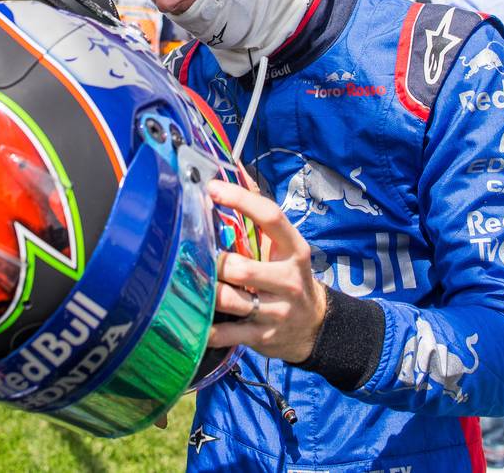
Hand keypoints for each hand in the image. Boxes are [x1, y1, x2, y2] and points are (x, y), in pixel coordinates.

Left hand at [205, 180, 327, 362]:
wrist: (316, 326)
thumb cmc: (288, 275)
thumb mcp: (283, 244)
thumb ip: (259, 209)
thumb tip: (236, 166)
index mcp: (294, 249)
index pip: (270, 217)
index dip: (240, 200)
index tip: (211, 188)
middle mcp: (287, 279)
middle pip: (241, 267)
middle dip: (214, 263)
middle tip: (193, 255)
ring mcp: (276, 310)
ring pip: (230, 299)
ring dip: (205, 292)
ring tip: (187, 283)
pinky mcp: (263, 336)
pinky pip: (228, 333)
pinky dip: (206, 329)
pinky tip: (192, 321)